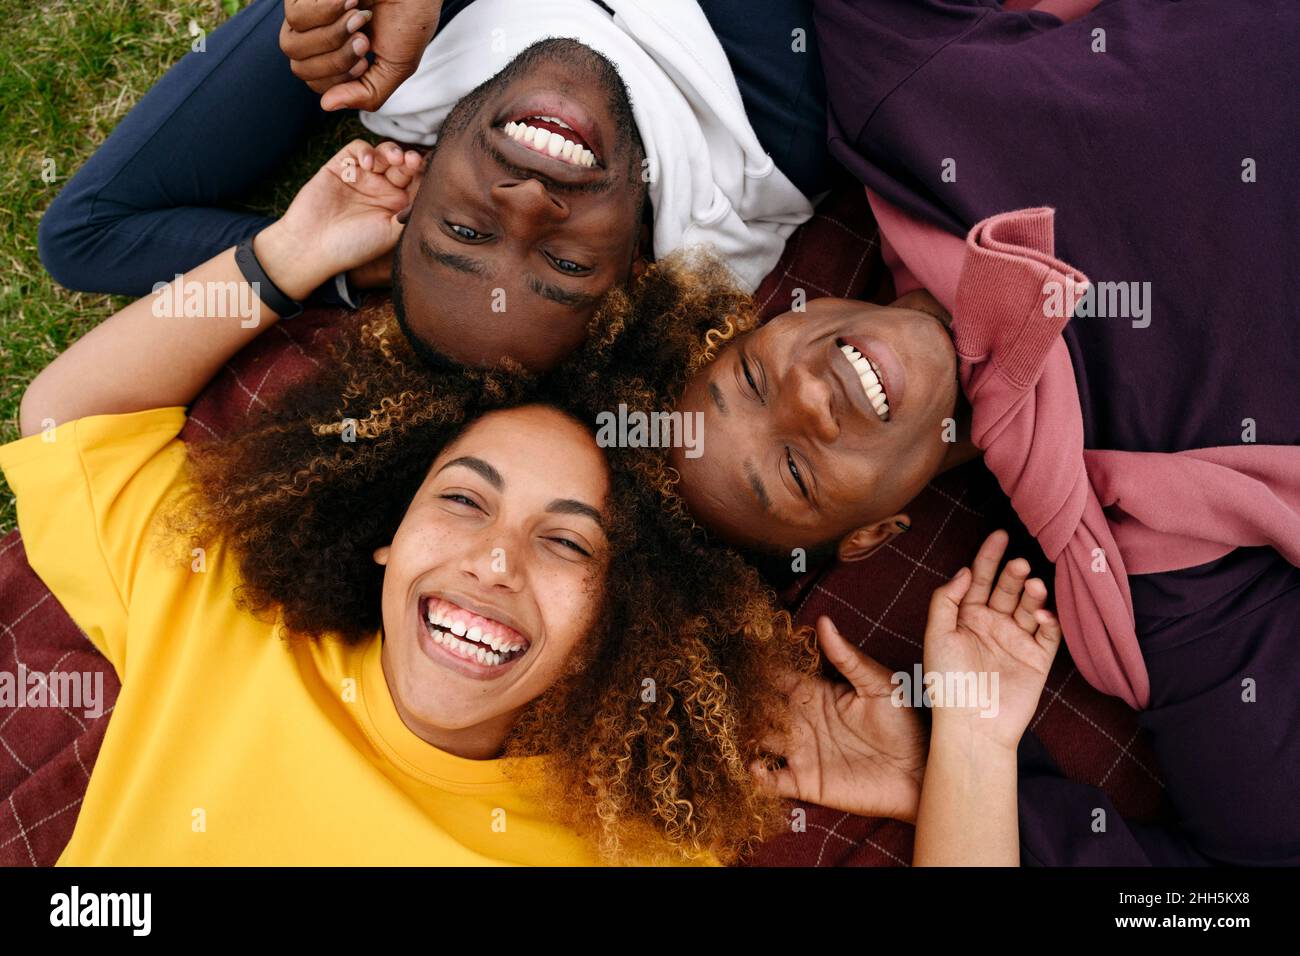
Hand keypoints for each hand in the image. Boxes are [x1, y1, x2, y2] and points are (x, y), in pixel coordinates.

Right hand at [258, 139, 423, 299]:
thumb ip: (411, 210)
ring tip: (395, 159)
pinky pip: (357, 148)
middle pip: (402, 165)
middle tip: (413, 161)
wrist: (312, 246)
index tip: (428, 171)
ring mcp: (362, 177)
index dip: (424, 173)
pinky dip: (366, 150)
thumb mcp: (392, 232)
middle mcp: (382, 190)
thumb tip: (432, 190)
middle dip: (410, 159)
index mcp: (397, 206)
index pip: (417, 182)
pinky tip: (368, 163)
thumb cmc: (354, 246)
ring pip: (383, 153)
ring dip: (391, 152)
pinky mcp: (340, 166)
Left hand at [281, 0, 441, 111]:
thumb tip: (326, 105)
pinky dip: (326, 11)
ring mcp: (306, 14)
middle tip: (364, 38)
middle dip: (337, 61)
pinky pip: (296, 18)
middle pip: (300, 70)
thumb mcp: (397, 67)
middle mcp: (318, 37)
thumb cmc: (409, 18)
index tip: (367, 60)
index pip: (318, 85)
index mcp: (340, 57)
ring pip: (292, 46)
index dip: (341, 79)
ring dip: (333, 35)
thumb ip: (367, 94)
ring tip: (359, 15)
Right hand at [752, 617, 927, 822]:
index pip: (780, 678)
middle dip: (746, 702)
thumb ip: (848, 658)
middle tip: (727, 696)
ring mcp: (802, 751)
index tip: (742, 659)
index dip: (761, 670)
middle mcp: (803, 721)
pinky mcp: (805, 782)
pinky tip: (755, 766)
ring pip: (760, 741)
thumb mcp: (879, 684)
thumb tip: (823, 621)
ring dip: (745, 736)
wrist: (919, 772)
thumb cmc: (905, 723)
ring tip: (735, 731)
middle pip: (763, 708)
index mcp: (817, 694)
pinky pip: (772, 780)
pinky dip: (757, 775)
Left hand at [922, 530, 1062, 751]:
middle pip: (1007, 588)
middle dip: (1013, 573)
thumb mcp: (937, 635)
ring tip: (1032, 583)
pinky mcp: (1037, 659)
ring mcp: (1017, 641)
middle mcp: (993, 625)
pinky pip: (1049, 632)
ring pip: (1029, 605)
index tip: (999, 534)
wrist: (972, 726)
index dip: (989, 556)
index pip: (980, 579)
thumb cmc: (948, 683)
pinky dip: (1049, 618)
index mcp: (967, 617)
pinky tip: (1041, 612)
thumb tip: (966, 570)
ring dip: (1032, 592)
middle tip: (1018, 564)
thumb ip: (946, 599)